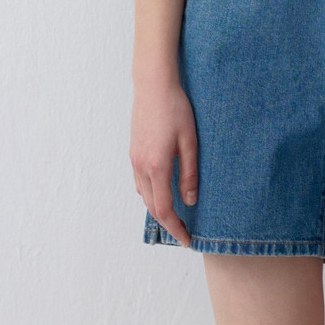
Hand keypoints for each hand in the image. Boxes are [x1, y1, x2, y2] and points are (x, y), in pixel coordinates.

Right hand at [130, 77, 196, 246]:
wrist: (153, 84)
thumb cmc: (175, 109)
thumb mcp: (190, 143)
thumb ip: (189, 174)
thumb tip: (189, 201)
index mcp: (156, 167)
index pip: (163, 209)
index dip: (175, 228)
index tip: (187, 240)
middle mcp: (141, 166)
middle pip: (151, 207)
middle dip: (168, 224)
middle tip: (184, 234)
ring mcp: (134, 159)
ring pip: (144, 195)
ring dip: (158, 210)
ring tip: (176, 218)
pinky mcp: (134, 152)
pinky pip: (140, 182)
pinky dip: (151, 195)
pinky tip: (162, 193)